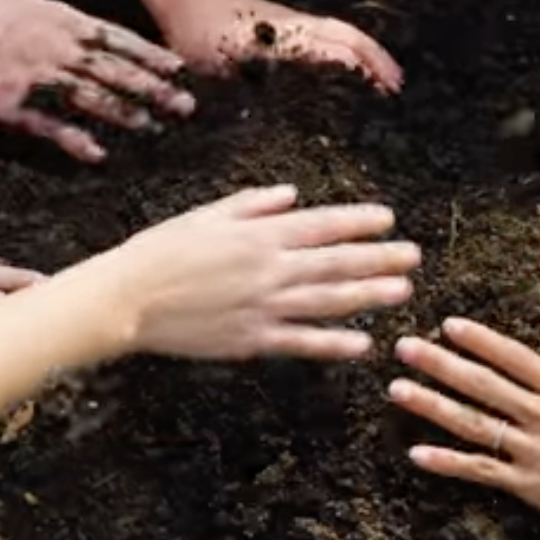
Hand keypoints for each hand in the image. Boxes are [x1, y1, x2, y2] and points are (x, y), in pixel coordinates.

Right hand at [0, 0, 194, 162]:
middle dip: (152, 87)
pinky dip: (76, 139)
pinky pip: (51, 124)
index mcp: (57, 18)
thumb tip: (84, 27)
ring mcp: (34, 73)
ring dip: (123, 113)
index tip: (179, 68)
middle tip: (184, 104)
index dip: (149, 54)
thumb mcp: (21, 3)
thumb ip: (56, 17)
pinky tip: (97, 153)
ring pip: (90, 95)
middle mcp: (53, 44)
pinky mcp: (12, 102)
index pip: (115, 37)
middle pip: (113, 67)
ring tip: (150, 127)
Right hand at [79, 185, 420, 360]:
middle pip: (335, 262)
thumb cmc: (160, 251)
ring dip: (368, 296)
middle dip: (378, 258)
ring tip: (402, 292)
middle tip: (413, 256)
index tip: (388, 218)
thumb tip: (291, 195)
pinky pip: (301, 342)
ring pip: (327, 300)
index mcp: (257, 234)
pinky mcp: (250, 340)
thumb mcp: (205, 215)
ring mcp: (262, 306)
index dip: (358, 221)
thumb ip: (252, 204)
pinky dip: (333, 343)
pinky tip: (362, 343)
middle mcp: (268, 268)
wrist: (126, 299)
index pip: (320, 224)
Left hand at [164, 0, 406, 91]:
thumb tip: (277, 119)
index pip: (337, 50)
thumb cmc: (199, 33)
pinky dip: (348, 46)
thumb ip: (250, 86)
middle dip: (377, 60)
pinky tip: (348, 65)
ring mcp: (293, 22)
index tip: (386, 90)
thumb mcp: (222, 66)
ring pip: (340, 32)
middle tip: (397, 87)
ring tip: (385, 78)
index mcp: (287, 38)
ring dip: (366, 52)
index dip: (365, 69)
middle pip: (349, 37)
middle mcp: (296, 27)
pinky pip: (327, 32)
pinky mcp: (285, 23)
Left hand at [390, 316, 539, 539]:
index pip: (518, 359)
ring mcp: (534, 454)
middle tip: (404, 348)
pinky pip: (481, 473)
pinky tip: (417, 454)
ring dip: (432, 406)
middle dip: (441, 364)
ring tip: (398, 390)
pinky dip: (448, 464)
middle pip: (484, 385)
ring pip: (473, 424)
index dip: (482, 341)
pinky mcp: (530, 488)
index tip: (450, 325)